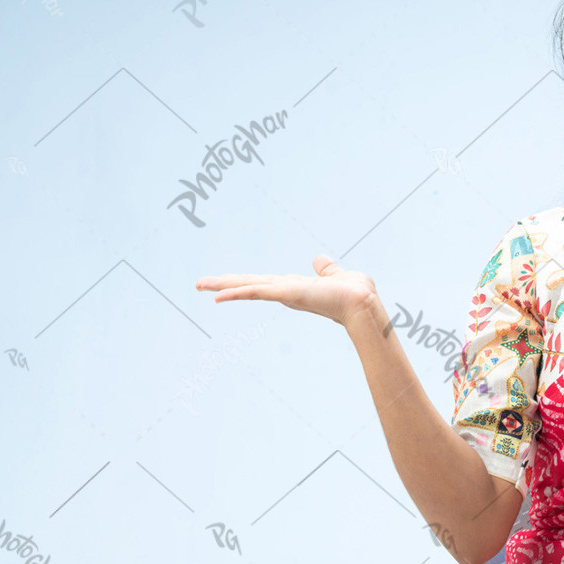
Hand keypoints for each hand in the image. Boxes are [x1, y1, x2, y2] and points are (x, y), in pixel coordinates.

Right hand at [195, 255, 378, 328]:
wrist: (363, 303)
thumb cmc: (355, 293)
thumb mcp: (337, 275)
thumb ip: (327, 269)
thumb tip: (320, 260)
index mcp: (295, 287)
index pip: (263, 284)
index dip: (243, 283)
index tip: (225, 284)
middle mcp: (286, 291)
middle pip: (249, 285)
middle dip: (224, 285)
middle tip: (199, 284)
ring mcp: (285, 293)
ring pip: (248, 287)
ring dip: (223, 286)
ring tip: (200, 285)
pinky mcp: (287, 294)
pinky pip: (258, 291)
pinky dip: (238, 293)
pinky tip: (219, 295)